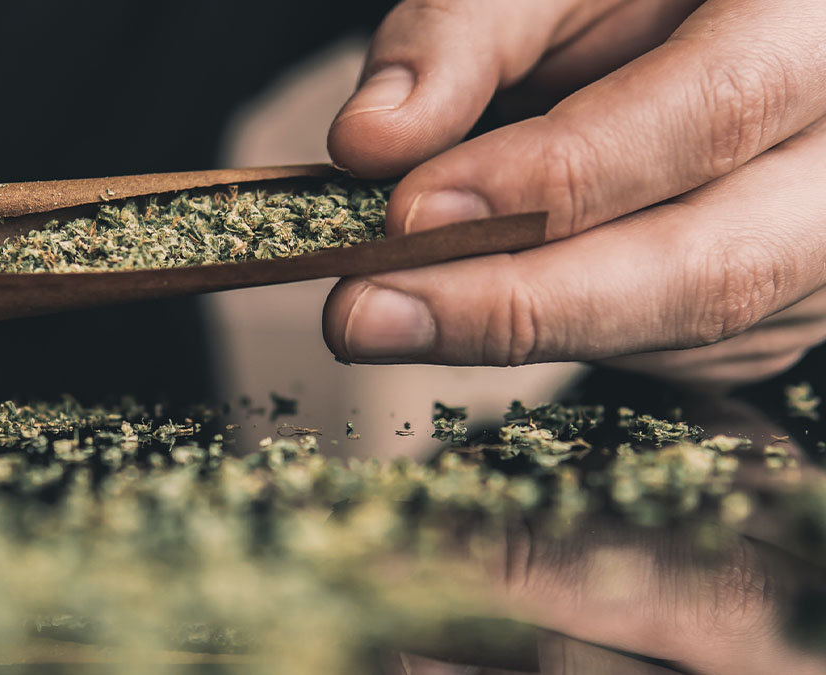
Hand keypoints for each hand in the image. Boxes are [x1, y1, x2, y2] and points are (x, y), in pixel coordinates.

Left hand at [323, 0, 825, 386]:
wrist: (722, 37)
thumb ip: (469, 36)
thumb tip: (369, 142)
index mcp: (816, 31)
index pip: (711, 112)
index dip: (555, 179)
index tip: (409, 213)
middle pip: (709, 267)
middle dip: (517, 307)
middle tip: (363, 315)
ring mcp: (825, 253)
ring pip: (680, 330)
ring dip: (516, 334)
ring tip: (387, 310)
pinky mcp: (782, 315)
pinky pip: (669, 353)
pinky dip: (554, 336)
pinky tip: (478, 305)